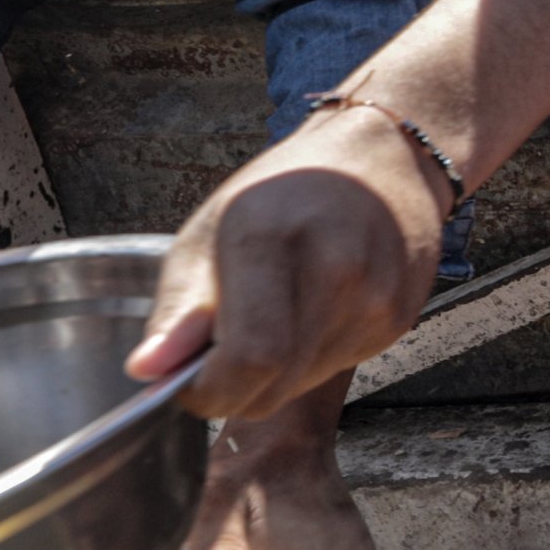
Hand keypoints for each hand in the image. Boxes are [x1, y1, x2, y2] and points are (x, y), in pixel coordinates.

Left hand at [127, 111, 448, 423]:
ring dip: (274, 375)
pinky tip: (311, 311)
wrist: (378, 158)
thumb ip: (179, 309)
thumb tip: (148, 372)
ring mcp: (377, 297)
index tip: (187, 385)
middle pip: (275, 386)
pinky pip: (335, 368)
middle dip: (235, 390)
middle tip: (220, 354)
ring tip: (273, 317)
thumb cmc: (282, 192)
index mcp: (271, 239)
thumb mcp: (209, 233)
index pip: (248, 358)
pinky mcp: (400, 318)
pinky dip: (309, 359)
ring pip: (302, 386)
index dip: (210, 391)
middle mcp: (337, 271)